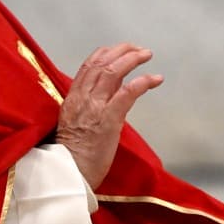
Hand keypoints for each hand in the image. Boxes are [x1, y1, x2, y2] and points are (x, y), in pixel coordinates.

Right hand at [56, 43, 162, 188]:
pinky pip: (127, 93)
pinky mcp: (109, 119)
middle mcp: (82, 98)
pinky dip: (142, 81)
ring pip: (113, 71)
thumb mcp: (76, 122)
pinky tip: (155, 78)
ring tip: (147, 55)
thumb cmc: (74, 154)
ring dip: (133, 59)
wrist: (69, 174)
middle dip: (122, 51)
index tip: (118, 50)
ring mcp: (95, 107)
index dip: (105, 53)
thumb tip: (113, 90)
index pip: (88, 66)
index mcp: (73, 98)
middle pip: (102, 63)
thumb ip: (91, 104)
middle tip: (138, 49)